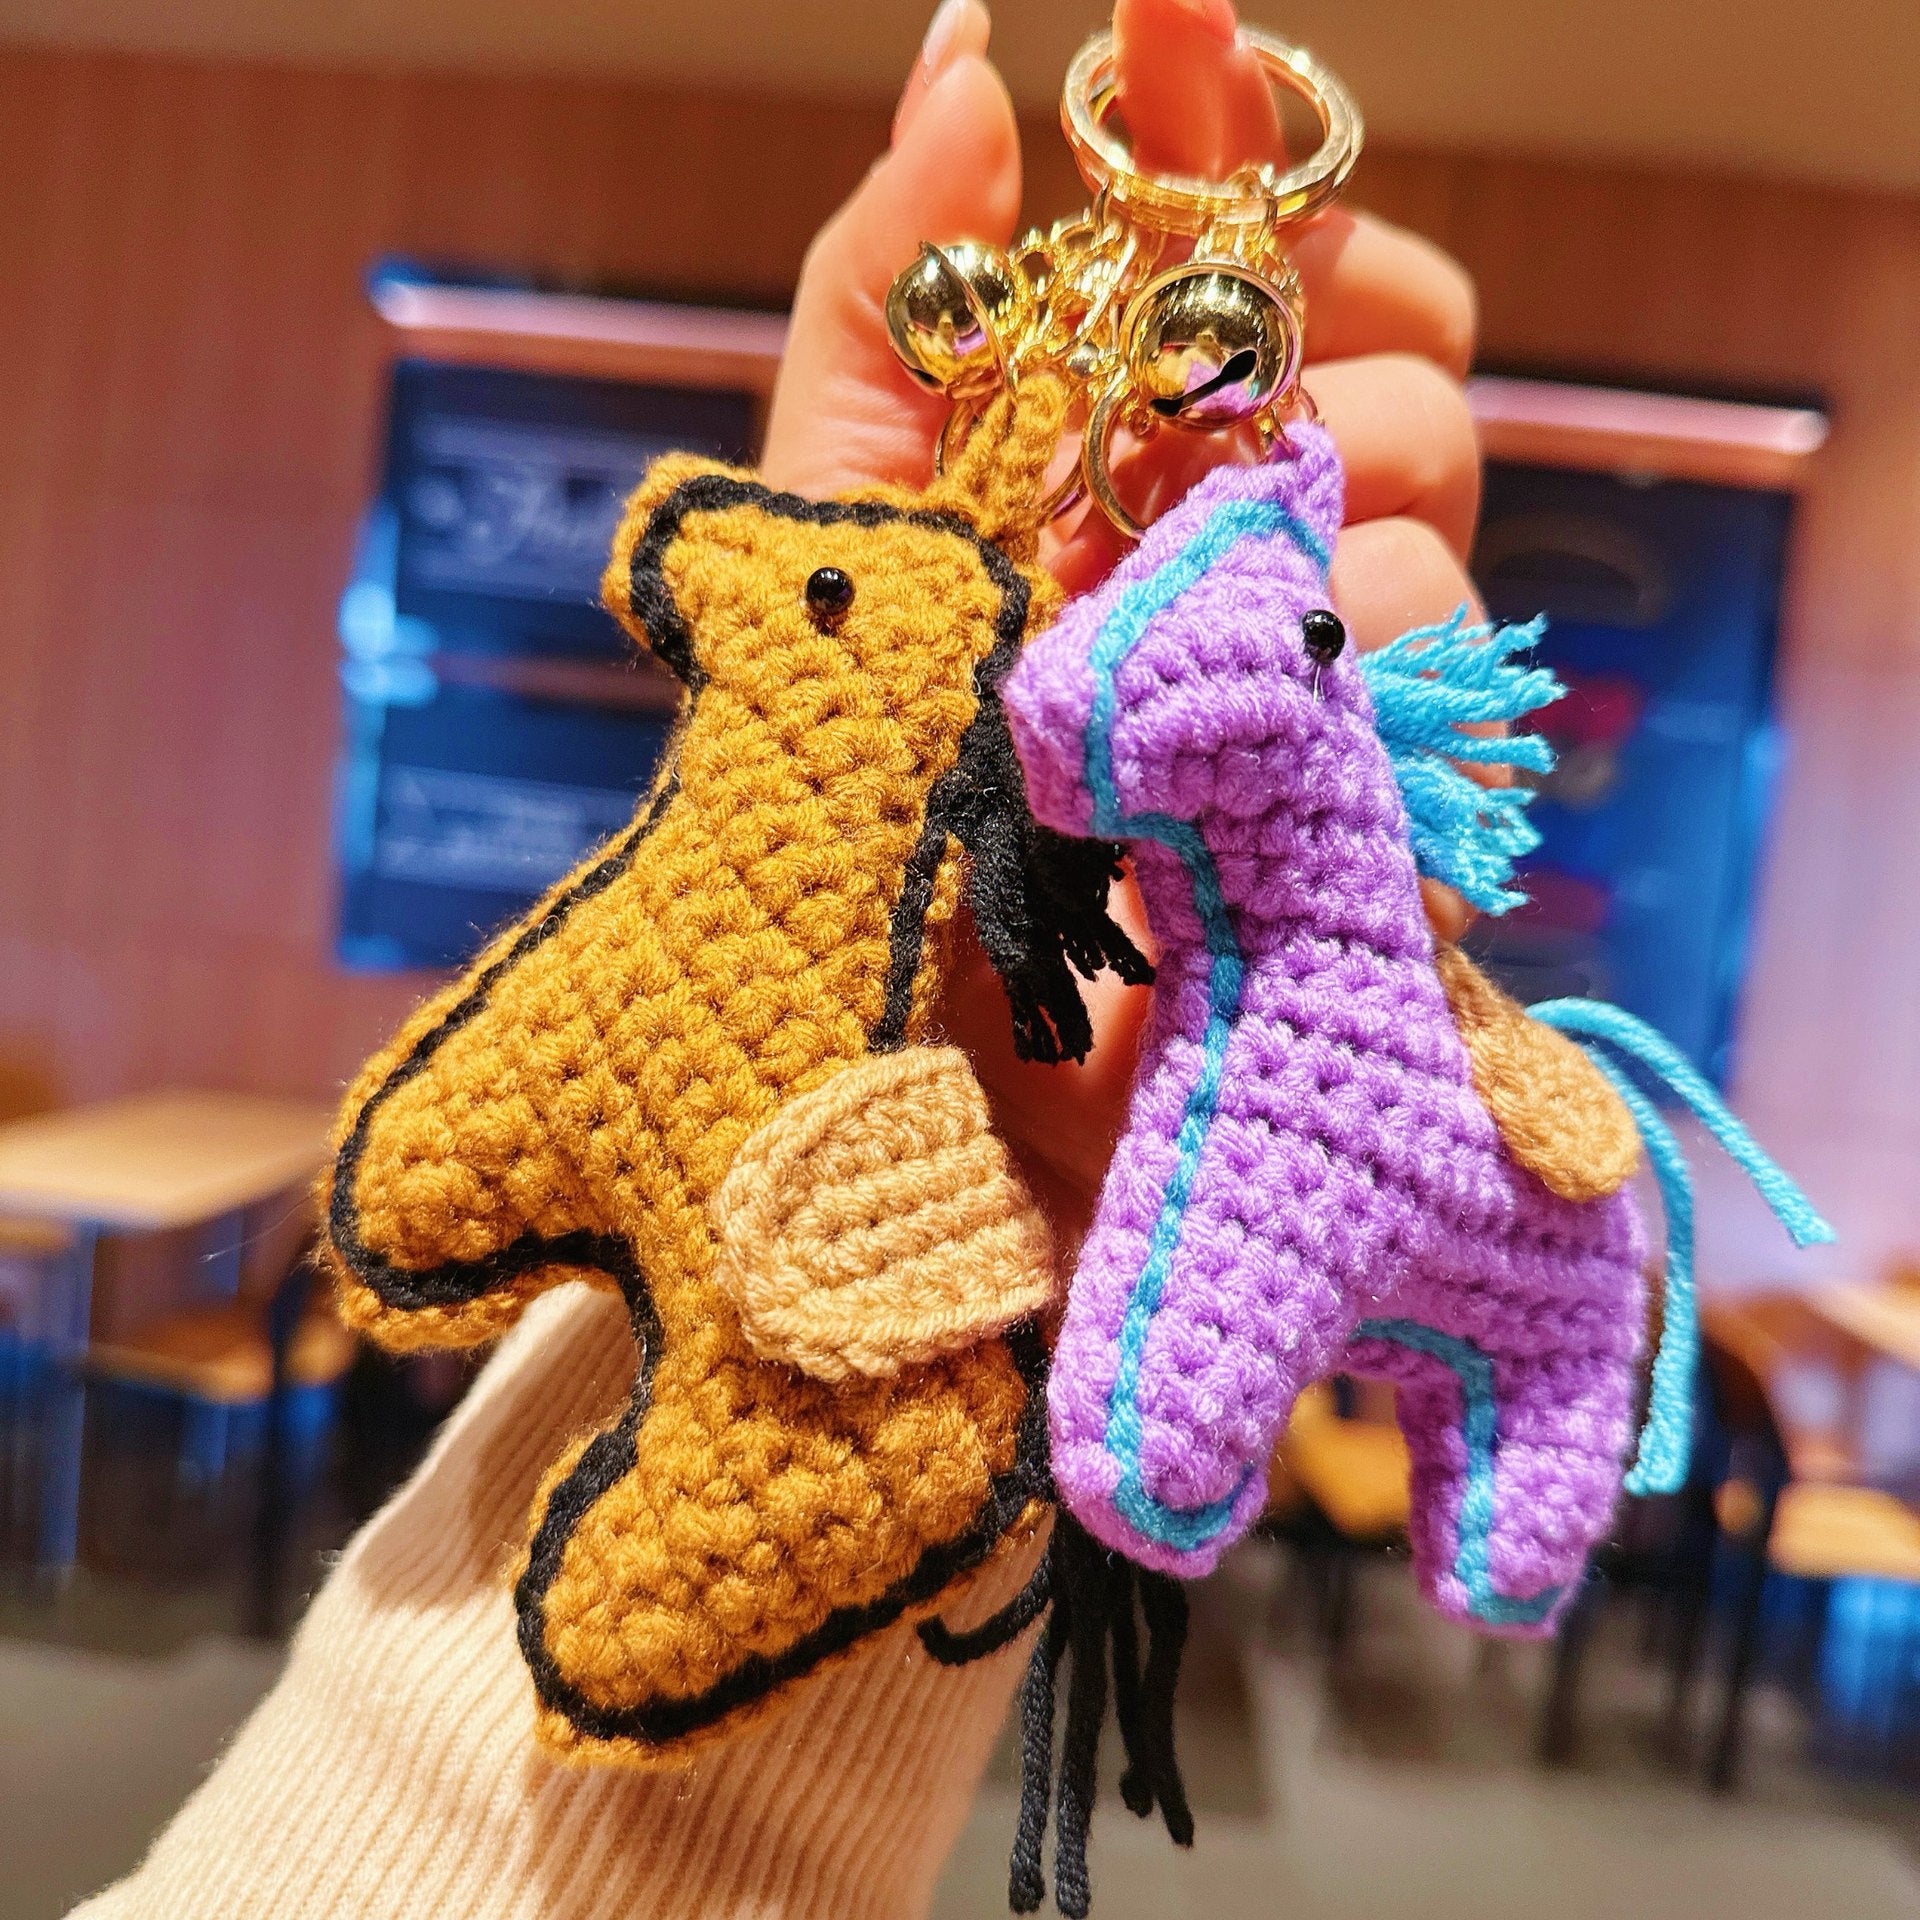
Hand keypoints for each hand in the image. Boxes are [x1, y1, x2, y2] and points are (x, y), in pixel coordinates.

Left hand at [760, 0, 1488, 1241]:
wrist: (856, 1034)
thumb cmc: (826, 770)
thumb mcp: (828, 512)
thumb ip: (897, 290)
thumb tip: (973, 48)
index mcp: (1140, 466)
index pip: (1308, 291)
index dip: (1311, 228)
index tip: (1256, 208)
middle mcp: (1251, 567)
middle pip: (1418, 399)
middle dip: (1330, 402)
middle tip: (1208, 468)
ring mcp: (1321, 707)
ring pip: (1438, 556)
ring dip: (1313, 576)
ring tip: (1156, 666)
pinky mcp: (1364, 852)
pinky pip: (1442, 736)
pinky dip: (1341, 729)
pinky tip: (1223, 768)